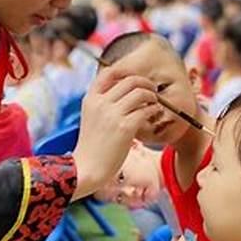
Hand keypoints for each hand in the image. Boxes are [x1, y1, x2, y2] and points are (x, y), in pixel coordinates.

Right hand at [72, 68, 159, 199]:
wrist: (86, 168)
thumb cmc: (91, 146)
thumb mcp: (90, 118)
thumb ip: (102, 104)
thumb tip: (123, 93)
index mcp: (91, 99)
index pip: (109, 72)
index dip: (126, 71)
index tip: (135, 79)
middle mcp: (101, 102)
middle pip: (130, 80)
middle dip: (145, 83)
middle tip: (152, 90)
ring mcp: (113, 114)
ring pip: (140, 93)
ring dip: (152, 96)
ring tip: (154, 104)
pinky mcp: (125, 127)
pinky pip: (146, 110)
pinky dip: (154, 110)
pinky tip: (154, 114)